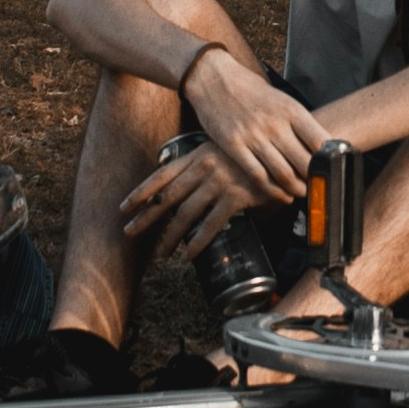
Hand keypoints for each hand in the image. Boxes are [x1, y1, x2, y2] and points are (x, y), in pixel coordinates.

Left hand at [121, 140, 265, 273]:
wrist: (284, 151)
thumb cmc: (253, 154)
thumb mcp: (222, 152)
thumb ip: (204, 168)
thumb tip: (188, 191)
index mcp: (197, 155)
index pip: (161, 175)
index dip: (141, 192)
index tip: (124, 207)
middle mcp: (203, 167)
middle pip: (166, 197)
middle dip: (145, 217)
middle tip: (128, 233)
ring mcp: (219, 182)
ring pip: (185, 215)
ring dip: (169, 237)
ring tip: (160, 254)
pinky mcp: (235, 197)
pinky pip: (210, 226)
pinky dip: (196, 243)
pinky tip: (187, 256)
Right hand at [175, 51, 315, 206]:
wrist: (215, 78)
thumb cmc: (251, 90)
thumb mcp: (282, 100)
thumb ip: (299, 123)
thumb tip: (321, 147)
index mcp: (291, 110)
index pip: (320, 141)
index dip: (330, 161)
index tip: (334, 171)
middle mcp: (275, 124)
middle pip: (304, 163)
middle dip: (315, 181)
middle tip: (319, 188)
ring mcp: (253, 136)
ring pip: (283, 174)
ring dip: (296, 189)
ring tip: (302, 193)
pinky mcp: (234, 147)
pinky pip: (258, 176)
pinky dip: (273, 191)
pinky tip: (281, 194)